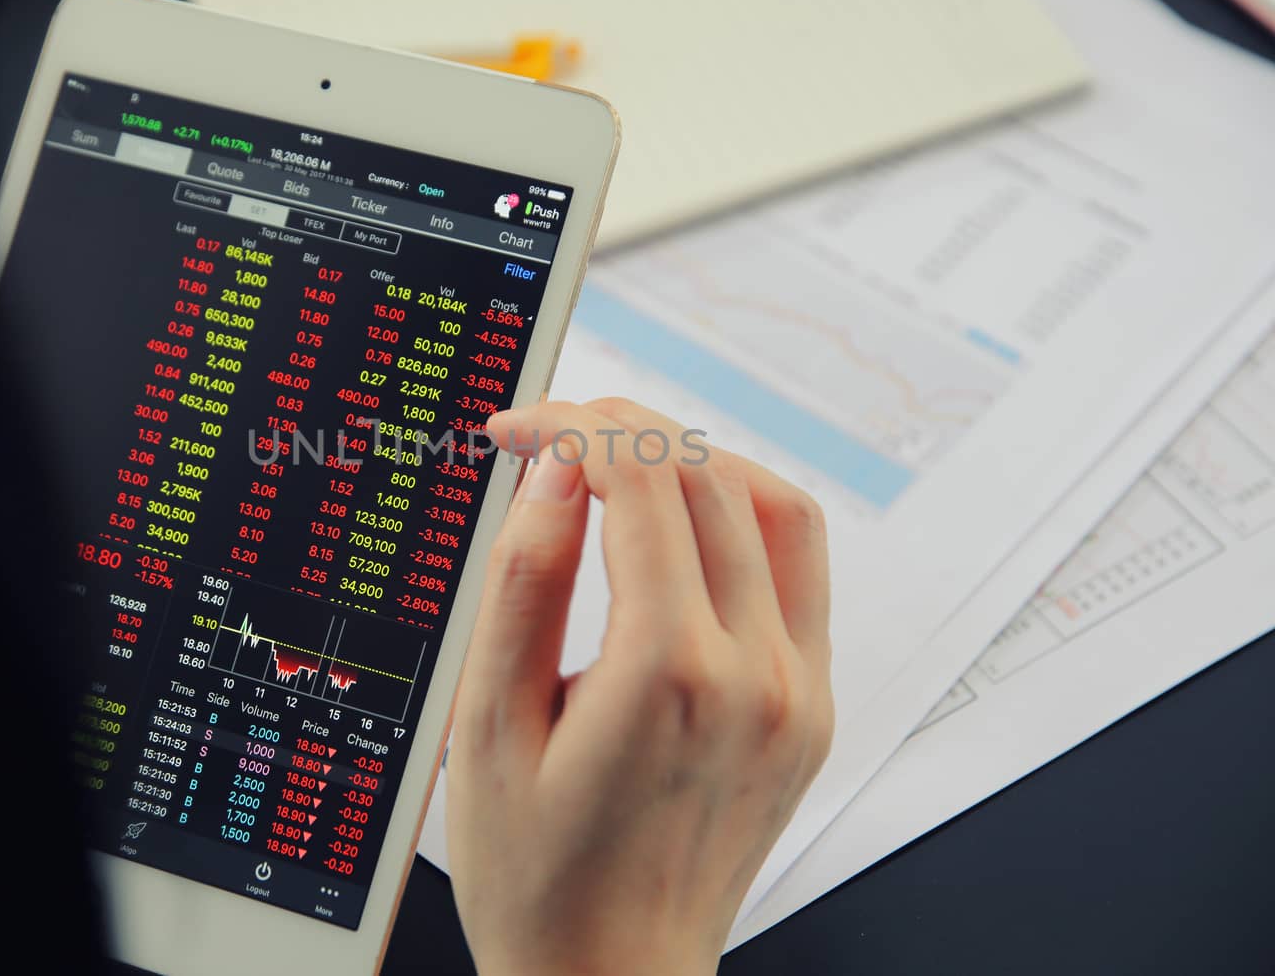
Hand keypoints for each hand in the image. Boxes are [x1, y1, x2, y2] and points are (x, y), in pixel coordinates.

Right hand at [446, 398, 833, 975]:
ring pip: (772, 506)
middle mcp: (756, 674)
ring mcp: (800, 692)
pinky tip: (685, 522)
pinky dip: (745, 515)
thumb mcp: (488, 728)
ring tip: (619, 462)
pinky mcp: (815, 708)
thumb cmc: (537, 875)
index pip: (638, 483)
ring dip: (695, 458)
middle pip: (706, 477)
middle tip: (554, 430)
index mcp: (669, 675)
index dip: (572, 428)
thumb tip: (551, 473)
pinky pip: (801, 569)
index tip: (519, 428)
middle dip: (623, 428)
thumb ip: (523, 584)